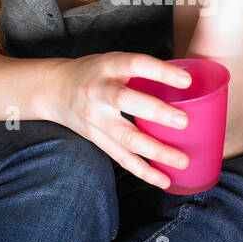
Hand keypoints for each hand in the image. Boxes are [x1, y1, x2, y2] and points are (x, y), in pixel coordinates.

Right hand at [49, 53, 194, 188]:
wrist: (54, 89)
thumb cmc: (95, 73)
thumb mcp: (113, 61)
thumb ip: (142, 71)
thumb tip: (189, 82)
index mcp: (108, 66)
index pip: (135, 65)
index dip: (160, 72)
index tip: (187, 81)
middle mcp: (98, 91)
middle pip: (126, 101)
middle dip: (155, 112)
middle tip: (183, 121)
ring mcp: (95, 118)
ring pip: (125, 137)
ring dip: (155, 151)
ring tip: (182, 161)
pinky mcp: (96, 138)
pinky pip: (120, 157)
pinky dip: (143, 171)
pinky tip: (163, 179)